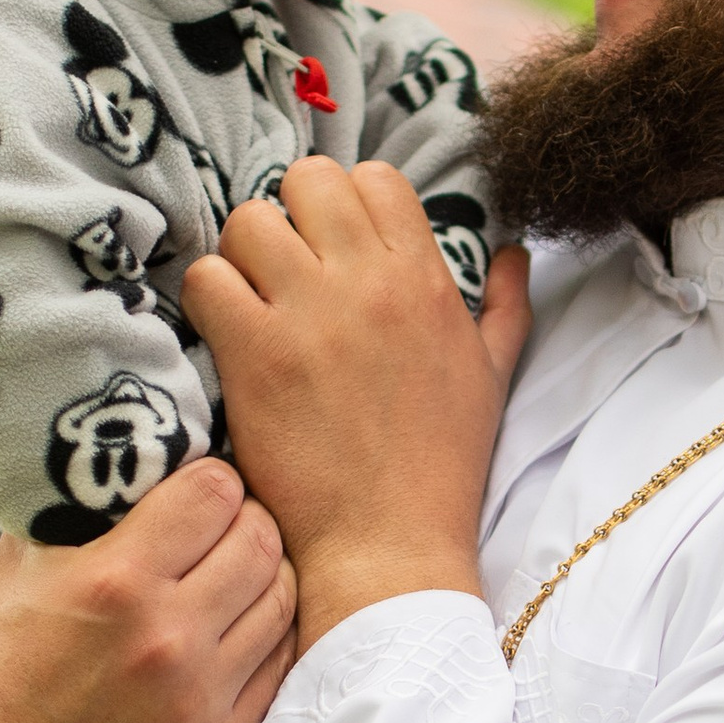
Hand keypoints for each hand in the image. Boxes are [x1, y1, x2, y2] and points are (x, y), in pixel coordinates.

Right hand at [0, 461, 295, 722]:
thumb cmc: (0, 662)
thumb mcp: (22, 563)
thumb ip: (77, 501)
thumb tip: (127, 436)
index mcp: (113, 580)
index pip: (216, 490)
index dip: (212, 481)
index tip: (196, 491)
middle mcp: (164, 637)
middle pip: (261, 539)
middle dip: (245, 521)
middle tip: (222, 528)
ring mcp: (197, 698)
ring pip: (283, 598)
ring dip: (264, 575)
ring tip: (232, 573)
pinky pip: (280, 663)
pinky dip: (266, 634)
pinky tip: (235, 625)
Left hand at [181, 159, 531, 653]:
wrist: (390, 544)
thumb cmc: (440, 466)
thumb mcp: (492, 376)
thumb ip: (506, 305)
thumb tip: (516, 252)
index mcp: (426, 278)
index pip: (374, 178)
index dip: (343, 203)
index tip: (331, 247)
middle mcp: (370, 282)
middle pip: (306, 181)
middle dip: (288, 216)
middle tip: (283, 269)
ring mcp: (310, 313)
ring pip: (248, 221)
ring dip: (241, 255)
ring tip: (248, 301)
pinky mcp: (256, 353)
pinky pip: (208, 280)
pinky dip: (206, 299)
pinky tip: (224, 335)